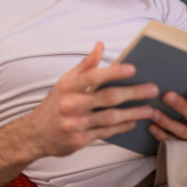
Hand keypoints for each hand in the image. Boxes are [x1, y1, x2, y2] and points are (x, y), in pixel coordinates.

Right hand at [23, 42, 157, 157]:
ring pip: (110, 117)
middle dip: (133, 93)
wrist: (34, 135)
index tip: (133, 69)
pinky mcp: (79, 141)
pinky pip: (106, 133)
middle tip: (152, 89)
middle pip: (107, 97)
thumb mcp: (65, 82)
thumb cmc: (54, 104)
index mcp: (68, 87)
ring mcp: (75, 124)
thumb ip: (85, 65)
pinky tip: (134, 122)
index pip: (93, 76)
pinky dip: (121, 127)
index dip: (113, 72)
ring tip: (150, 109)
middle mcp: (71, 104)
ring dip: (133, 113)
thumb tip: (100, 45)